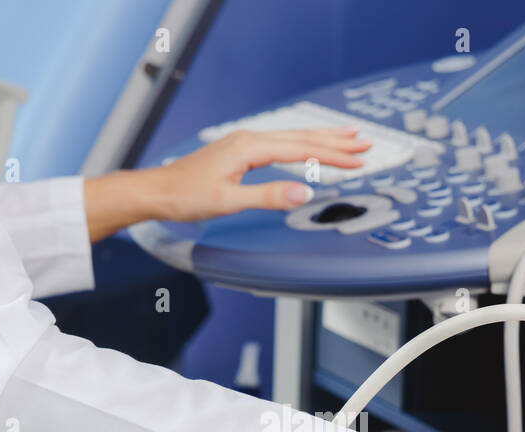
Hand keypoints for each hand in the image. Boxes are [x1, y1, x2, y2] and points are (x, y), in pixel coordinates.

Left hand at [147, 127, 369, 220]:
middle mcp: (249, 139)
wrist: (158, 192)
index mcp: (249, 147)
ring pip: (293, 138)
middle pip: (302, 137)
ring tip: (348, 138)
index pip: (301, 150)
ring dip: (323, 139)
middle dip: (336, 141)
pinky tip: (309, 146)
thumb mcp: (229, 201)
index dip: (332, 156)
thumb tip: (303, 194)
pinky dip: (303, 144)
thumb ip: (268, 196)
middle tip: (365, 143)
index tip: (358, 160)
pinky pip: (281, 144)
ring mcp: (245, 143)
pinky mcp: (241, 151)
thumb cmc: (187, 196)